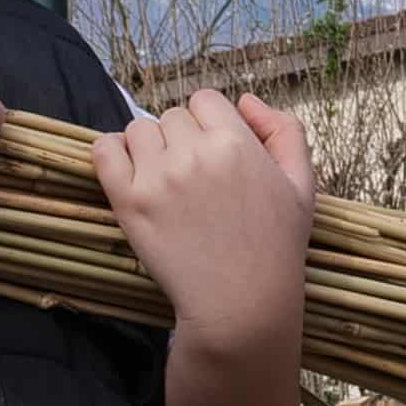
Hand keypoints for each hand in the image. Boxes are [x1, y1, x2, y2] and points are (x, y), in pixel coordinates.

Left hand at [99, 90, 317, 384]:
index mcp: (237, 142)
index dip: (209, 124)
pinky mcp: (129, 201)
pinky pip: (103, 150)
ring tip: (165, 183)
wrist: (242, 305)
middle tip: (194, 180)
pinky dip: (111, 154)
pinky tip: (130, 174)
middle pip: (172, 116)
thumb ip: (285, 132)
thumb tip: (247, 100)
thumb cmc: (276, 248)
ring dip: (149, 149)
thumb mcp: (302, 186)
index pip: (205, 100)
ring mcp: (158, 176)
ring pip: (138, 130)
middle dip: (181, 139)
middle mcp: (195, 152)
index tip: (214, 156)